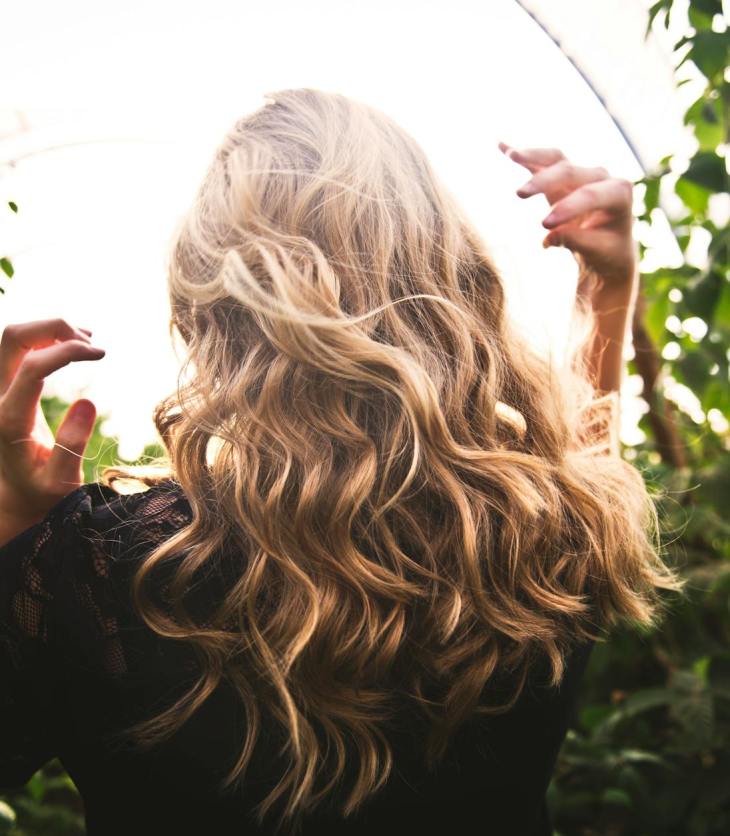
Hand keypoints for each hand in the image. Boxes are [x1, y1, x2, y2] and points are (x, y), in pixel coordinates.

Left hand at [0, 318, 105, 526]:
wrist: (15, 494)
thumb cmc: (42, 491)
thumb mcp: (61, 480)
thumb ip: (72, 445)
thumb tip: (87, 402)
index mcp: (8, 420)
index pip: (33, 366)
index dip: (68, 350)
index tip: (101, 354)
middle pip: (13, 338)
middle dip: (54, 328)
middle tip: (91, 343)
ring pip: (14, 337)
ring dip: (51, 330)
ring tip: (87, 343)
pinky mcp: (4, 386)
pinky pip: (20, 347)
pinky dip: (47, 337)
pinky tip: (74, 344)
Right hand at [498, 142, 637, 290]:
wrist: (608, 245)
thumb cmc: (606, 250)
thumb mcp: (597, 251)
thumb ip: (576, 241)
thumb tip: (548, 238)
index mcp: (618, 193)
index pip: (590, 194)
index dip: (567, 207)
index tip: (544, 225)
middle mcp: (601, 177)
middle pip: (569, 172)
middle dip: (544, 181)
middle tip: (519, 195)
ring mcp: (581, 173)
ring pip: (556, 159)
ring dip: (533, 155)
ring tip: (511, 156)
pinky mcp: (563, 176)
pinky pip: (543, 162)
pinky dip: (525, 156)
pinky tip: (501, 146)